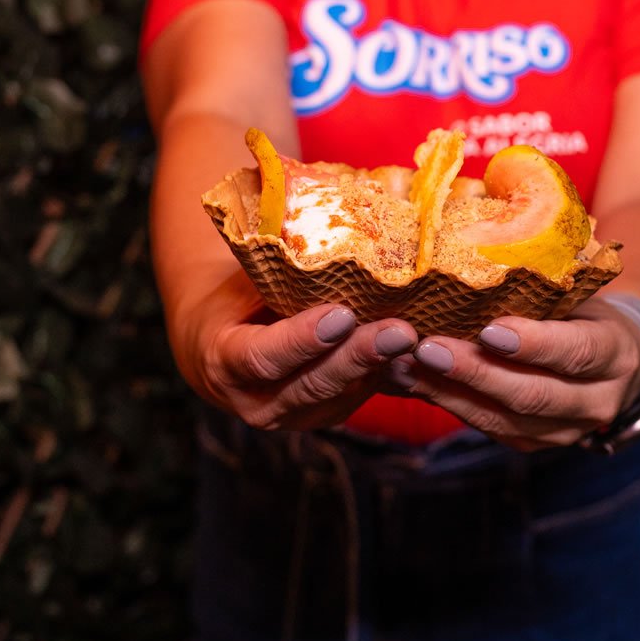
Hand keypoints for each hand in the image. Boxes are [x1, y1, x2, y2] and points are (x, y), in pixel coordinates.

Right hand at [172, 270, 418, 431]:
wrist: (223, 346)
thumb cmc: (234, 299)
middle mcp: (257, 401)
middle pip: (313, 383)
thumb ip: (273, 270)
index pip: (262, 357)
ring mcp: (293, 415)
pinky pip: (358, 396)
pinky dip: (387, 374)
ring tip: (416, 341)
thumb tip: (316, 225)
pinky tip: (415, 353)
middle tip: (399, 332)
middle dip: (359, 357)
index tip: (342, 315)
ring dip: (382, 367)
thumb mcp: (240, 282)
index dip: (302, 340)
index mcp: (224, 363)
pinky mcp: (325, 415)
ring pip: (342, 395)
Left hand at [382, 293, 639, 451]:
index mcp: (615, 353)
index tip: (489, 330)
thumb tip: (473, 260)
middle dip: (476, 374)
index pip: (577, 352)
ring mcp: (565, 431)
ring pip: (503, 419)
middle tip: (429, 349)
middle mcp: (596, 402)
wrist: (609, 357)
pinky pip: (487, 427)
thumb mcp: (578, 292)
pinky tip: (413, 380)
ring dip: (449, 393)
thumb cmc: (585, 309)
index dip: (534, 345)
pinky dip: (447, 402)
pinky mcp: (532, 443)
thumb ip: (542, 289)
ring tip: (405, 366)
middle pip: (533, 395)